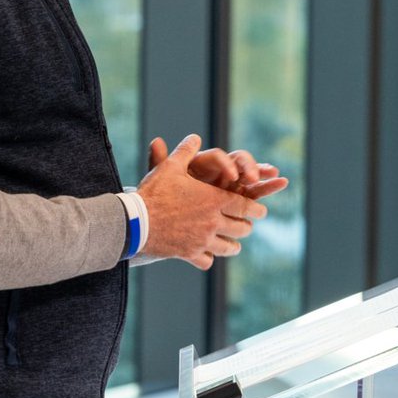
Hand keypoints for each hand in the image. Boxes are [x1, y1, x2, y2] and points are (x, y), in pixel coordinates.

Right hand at [138, 135, 275, 270]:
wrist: (136, 221)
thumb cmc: (155, 191)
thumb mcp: (170, 166)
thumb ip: (185, 151)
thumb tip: (195, 137)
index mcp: (214, 200)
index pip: (244, 206)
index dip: (256, 209)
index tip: (262, 211)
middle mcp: (213, 222)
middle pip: (241, 228)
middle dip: (246, 226)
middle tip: (247, 225)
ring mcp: (202, 241)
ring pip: (228, 247)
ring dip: (233, 245)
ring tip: (233, 244)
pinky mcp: (189, 254)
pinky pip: (207, 261)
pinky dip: (209, 258)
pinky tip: (207, 255)